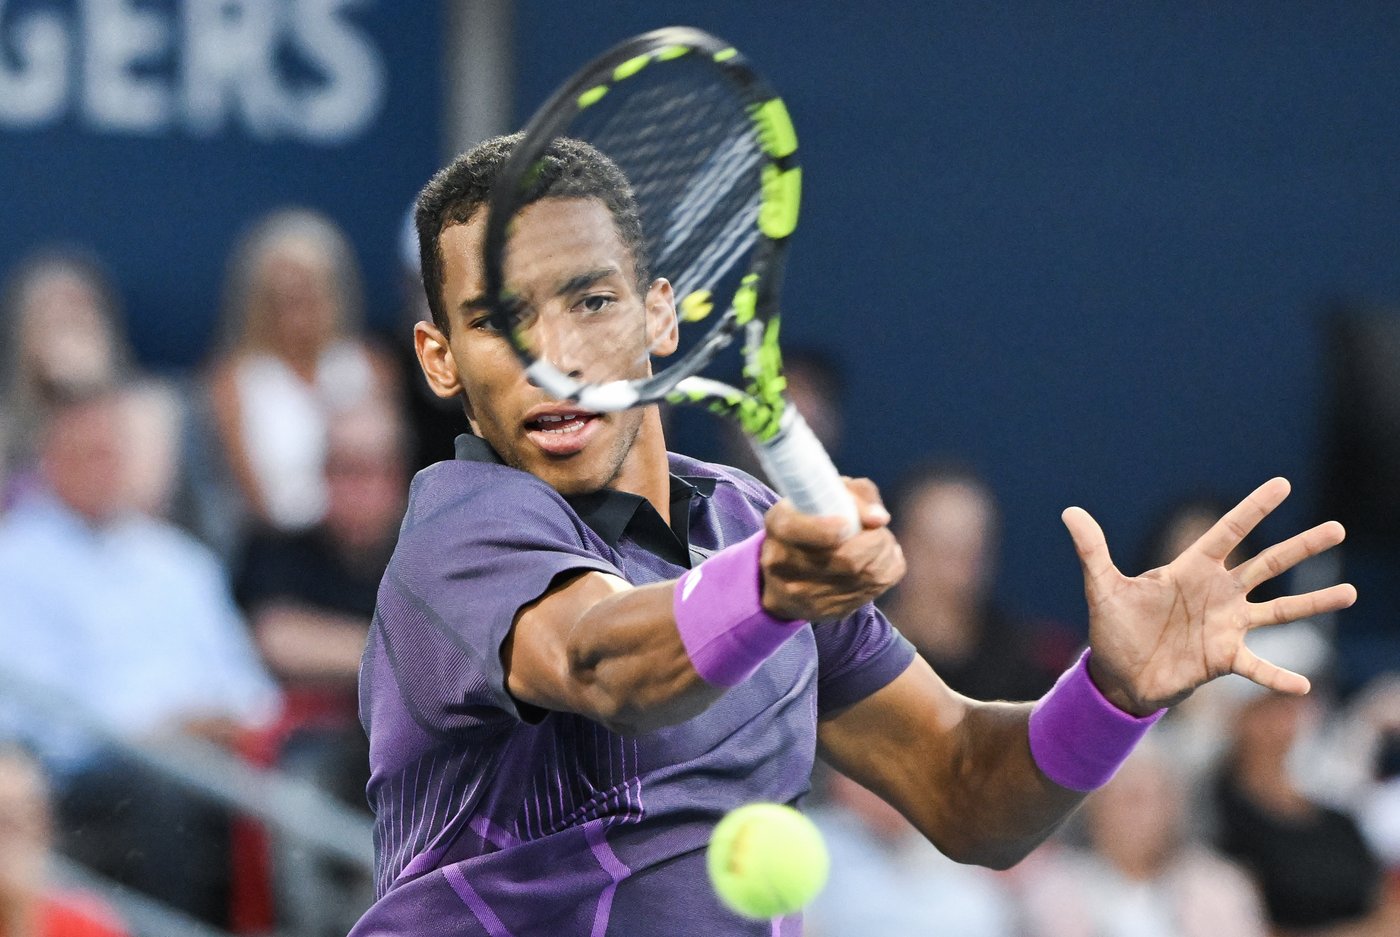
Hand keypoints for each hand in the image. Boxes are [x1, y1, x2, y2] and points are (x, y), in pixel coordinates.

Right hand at [760, 478, 904, 621]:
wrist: (785, 576)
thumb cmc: (811, 522)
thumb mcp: (823, 496)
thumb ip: (856, 494)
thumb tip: (879, 518)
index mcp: (780, 526)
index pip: (796, 530)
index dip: (825, 529)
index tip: (846, 524)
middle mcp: (785, 563)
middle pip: (845, 558)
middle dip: (875, 540)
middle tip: (879, 529)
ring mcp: (805, 594)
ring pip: (865, 575)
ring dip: (884, 554)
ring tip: (881, 542)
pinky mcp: (828, 611)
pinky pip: (873, 590)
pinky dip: (887, 570)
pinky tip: (880, 561)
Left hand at [1062, 477, 1355, 714]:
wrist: (1118, 674)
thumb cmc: (1114, 627)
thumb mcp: (1103, 586)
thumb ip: (1092, 550)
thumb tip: (1069, 511)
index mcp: (1191, 570)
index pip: (1228, 532)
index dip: (1253, 509)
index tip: (1282, 485)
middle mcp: (1217, 594)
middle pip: (1267, 563)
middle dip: (1300, 546)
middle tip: (1338, 528)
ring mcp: (1227, 626)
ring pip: (1280, 609)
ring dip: (1313, 602)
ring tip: (1349, 591)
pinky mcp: (1224, 659)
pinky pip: (1259, 667)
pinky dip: (1279, 677)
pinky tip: (1304, 685)